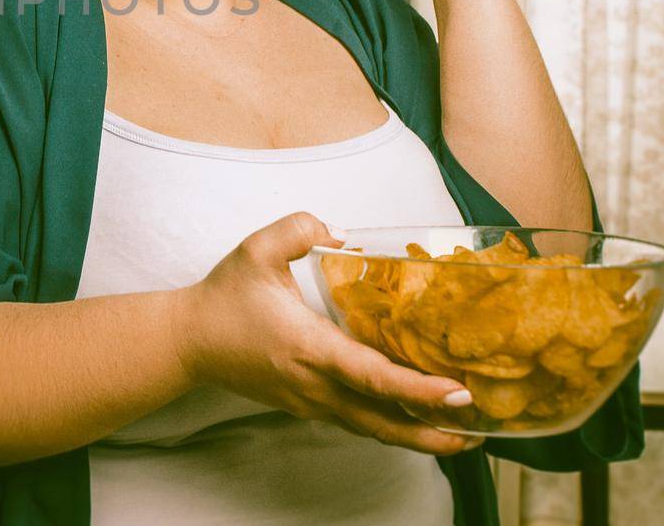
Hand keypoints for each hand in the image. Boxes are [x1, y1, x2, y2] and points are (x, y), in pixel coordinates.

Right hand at [172, 211, 480, 455]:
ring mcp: (309, 401)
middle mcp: (313, 384)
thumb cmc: (223, 298)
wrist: (187, 342)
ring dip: (414, 436)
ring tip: (457, 435)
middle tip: (476, 433)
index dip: (417, 388)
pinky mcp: (305, 406)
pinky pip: (355, 421)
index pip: (371, 375)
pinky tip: (411, 417)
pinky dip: (387, 424)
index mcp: (308, 346)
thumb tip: (339, 231)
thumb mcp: (255, 249)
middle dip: (430, 433)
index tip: (457, 393)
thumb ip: (298, 227)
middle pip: (381, 422)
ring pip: (370, 428)